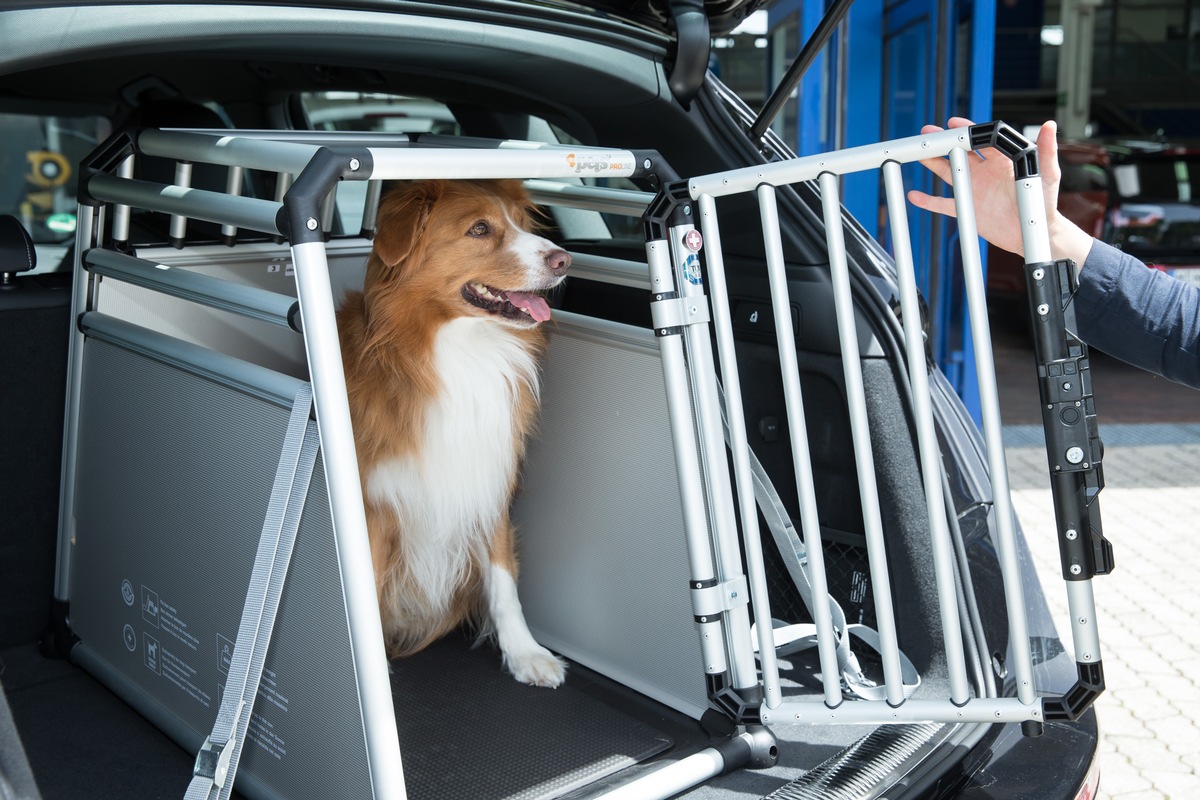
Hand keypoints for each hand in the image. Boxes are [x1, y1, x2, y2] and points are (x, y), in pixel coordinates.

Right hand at [906, 117, 1092, 265]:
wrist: (1035, 234)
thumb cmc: (1044, 203)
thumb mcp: (1048, 174)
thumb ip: (1047, 150)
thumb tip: (1050, 125)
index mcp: (1002, 161)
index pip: (982, 140)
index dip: (967, 130)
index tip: (953, 124)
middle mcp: (986, 172)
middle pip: (960, 152)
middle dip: (943, 142)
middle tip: (928, 133)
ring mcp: (974, 190)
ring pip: (949, 173)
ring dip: (933, 163)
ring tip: (917, 154)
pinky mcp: (968, 210)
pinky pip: (944, 204)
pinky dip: (929, 201)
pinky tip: (915, 196)